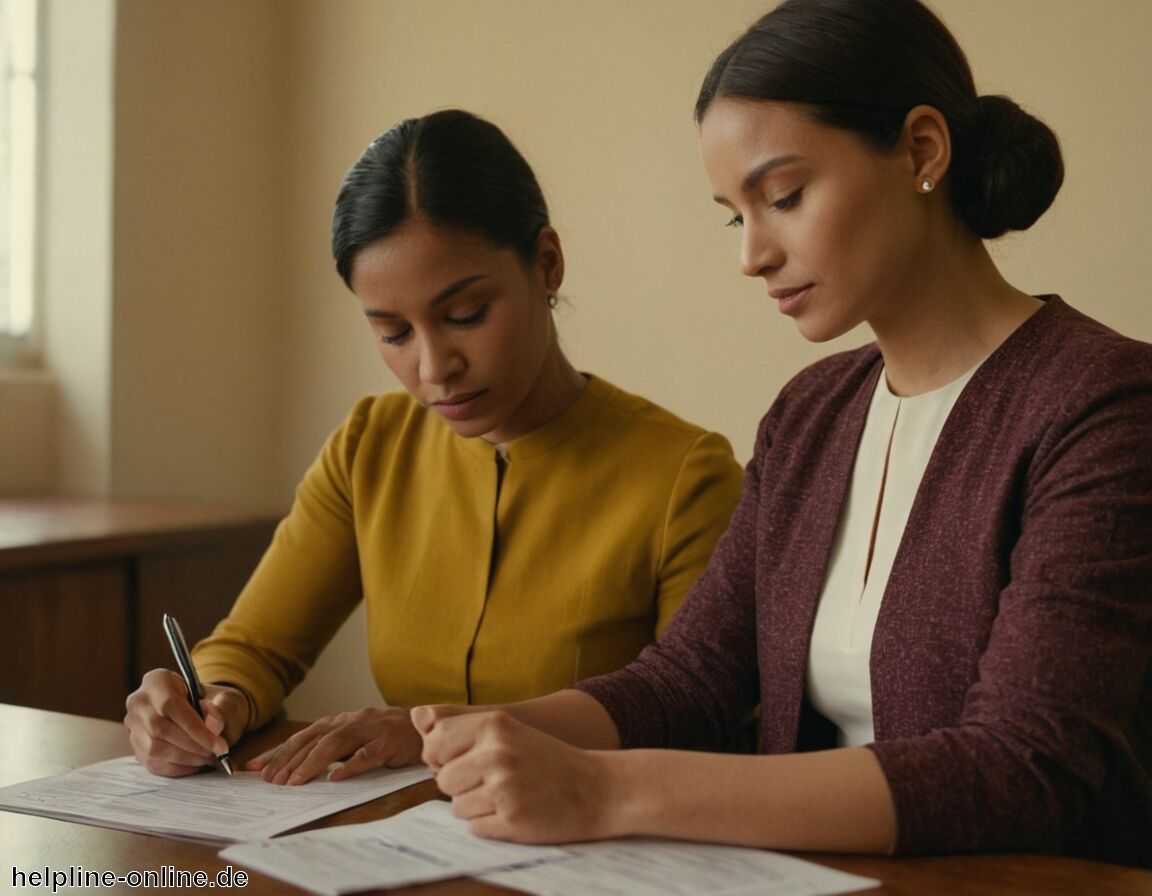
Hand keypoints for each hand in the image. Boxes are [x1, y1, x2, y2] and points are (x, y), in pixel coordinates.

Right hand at [124, 668, 246, 776]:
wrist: (201, 710)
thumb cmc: (214, 702)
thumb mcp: (225, 698)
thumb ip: (221, 709)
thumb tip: (213, 727)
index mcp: (157, 680)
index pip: (170, 705)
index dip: (195, 728)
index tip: (218, 745)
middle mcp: (138, 702)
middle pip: (159, 729)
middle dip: (192, 746)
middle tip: (215, 754)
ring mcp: (133, 726)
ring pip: (153, 749)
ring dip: (185, 759)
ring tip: (208, 759)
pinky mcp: (136, 746)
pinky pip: (152, 763)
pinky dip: (177, 768)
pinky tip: (195, 765)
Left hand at [248, 706, 421, 784]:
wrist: (427, 726)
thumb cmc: (387, 736)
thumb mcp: (356, 739)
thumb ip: (331, 749)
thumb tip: (295, 768)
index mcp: (341, 721)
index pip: (302, 736)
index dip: (278, 751)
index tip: (254, 767)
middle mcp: (351, 721)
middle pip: (313, 739)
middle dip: (288, 759)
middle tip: (270, 780)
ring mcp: (370, 730)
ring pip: (335, 744)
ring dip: (312, 763)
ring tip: (294, 782)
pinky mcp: (389, 741)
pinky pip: (367, 754)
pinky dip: (351, 765)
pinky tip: (337, 777)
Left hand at [414, 707, 618, 842]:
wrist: (598, 788)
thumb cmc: (548, 760)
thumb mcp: (509, 731)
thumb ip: (463, 728)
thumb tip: (415, 718)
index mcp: (493, 725)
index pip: (434, 744)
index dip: (444, 758)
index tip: (465, 761)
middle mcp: (496, 753)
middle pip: (443, 780)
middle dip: (462, 786)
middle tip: (495, 782)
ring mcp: (504, 788)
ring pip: (457, 808)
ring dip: (477, 807)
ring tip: (509, 796)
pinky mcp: (512, 820)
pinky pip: (476, 828)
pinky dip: (491, 825)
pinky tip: (517, 812)